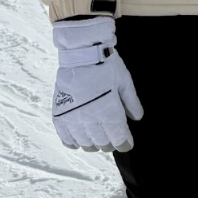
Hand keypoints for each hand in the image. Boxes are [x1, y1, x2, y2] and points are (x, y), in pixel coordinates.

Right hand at [51, 17, 143, 151]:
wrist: (81, 53)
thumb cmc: (106, 65)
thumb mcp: (125, 81)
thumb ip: (131, 102)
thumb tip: (137, 118)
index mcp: (109, 111)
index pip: (118, 137)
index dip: (124, 143)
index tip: (127, 144)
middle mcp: (90, 118)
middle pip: (102, 142)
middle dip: (110, 144)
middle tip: (113, 140)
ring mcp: (73, 117)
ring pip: (84, 142)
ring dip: (93, 145)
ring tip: (97, 142)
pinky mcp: (60, 113)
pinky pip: (64, 136)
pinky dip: (71, 142)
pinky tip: (77, 142)